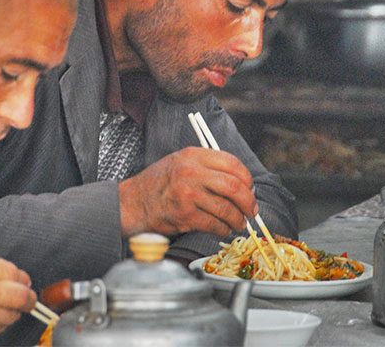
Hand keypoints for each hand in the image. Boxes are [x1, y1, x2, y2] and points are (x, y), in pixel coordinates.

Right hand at [118, 146, 257, 237]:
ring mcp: (188, 193)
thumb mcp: (180, 163)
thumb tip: (241, 184)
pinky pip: (214, 224)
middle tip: (251, 210)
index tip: (250, 189)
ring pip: (227, 209)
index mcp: (193, 155)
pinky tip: (223, 229)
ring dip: (237, 219)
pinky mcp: (185, 215)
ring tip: (238, 223)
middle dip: (248, 202)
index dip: (247, 179)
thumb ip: (207, 167)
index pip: (232, 163)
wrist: (133, 202)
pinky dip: (223, 229)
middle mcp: (191, 172)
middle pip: (234, 186)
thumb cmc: (159, 184)